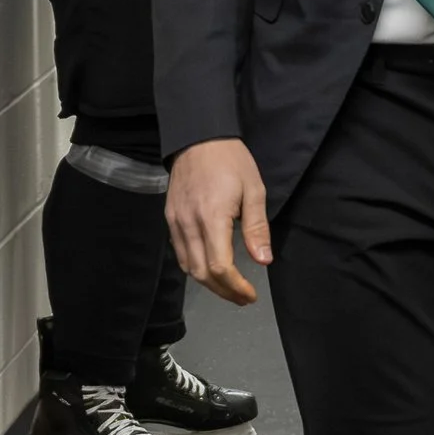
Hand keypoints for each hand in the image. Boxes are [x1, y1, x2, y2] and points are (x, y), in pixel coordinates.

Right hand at [166, 138, 271, 306]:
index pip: (219, 267)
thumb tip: (263, 261)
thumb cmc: (230, 160)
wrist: (198, 137)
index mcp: (212, 217)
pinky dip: (195, 267)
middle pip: (201, 274)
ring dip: (208, 283)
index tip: (251, 294)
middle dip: (223, 291)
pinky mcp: (170, 218)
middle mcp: (189, 224)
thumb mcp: (254, 190)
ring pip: (188, 266)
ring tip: (230, 288)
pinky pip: (180, 252)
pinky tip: (210, 268)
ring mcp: (175, 222)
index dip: (235, 287)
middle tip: (243, 297)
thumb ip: (257, 228)